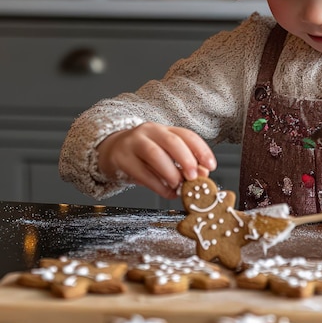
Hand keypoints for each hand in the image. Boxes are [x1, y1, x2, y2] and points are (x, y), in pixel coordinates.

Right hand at [96, 122, 216, 199]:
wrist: (110, 150)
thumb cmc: (143, 155)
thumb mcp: (164, 156)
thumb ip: (183, 164)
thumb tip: (203, 174)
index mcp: (165, 129)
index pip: (187, 135)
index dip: (201, 150)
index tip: (211, 166)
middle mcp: (150, 132)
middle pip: (171, 141)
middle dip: (186, 159)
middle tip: (194, 176)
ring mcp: (134, 143)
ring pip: (154, 154)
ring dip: (170, 172)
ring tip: (179, 186)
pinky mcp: (121, 158)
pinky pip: (141, 172)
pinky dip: (157, 185)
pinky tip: (167, 192)